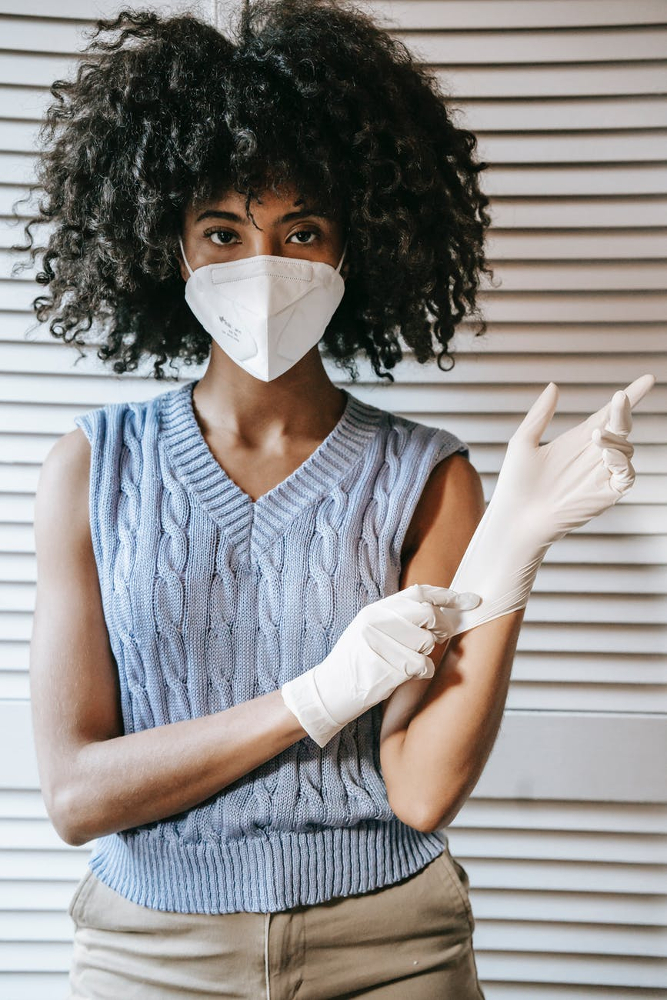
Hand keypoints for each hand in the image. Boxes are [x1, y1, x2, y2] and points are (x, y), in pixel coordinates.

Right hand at [280, 583, 479, 746]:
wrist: (328, 691)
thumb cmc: (355, 663)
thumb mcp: (369, 630)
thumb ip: (398, 618)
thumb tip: (437, 611)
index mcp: (375, 610)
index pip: (419, 593)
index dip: (448, 596)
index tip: (471, 600)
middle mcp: (376, 622)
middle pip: (429, 616)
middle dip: (440, 629)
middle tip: (436, 639)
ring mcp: (380, 645)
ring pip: (428, 643)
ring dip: (427, 655)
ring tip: (410, 662)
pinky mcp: (385, 668)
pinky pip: (422, 666)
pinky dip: (422, 672)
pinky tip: (407, 675)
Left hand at [495, 373, 655, 546]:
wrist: (515, 517)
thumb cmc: (515, 483)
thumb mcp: (524, 442)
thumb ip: (540, 414)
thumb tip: (553, 386)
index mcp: (577, 440)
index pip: (608, 414)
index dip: (628, 397)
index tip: (648, 379)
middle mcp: (593, 455)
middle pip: (621, 427)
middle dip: (625, 411)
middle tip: (620, 398)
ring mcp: (601, 475)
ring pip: (626, 448)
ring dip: (616, 437)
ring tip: (596, 436)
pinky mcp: (606, 494)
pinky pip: (627, 475)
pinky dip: (622, 462)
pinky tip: (607, 455)